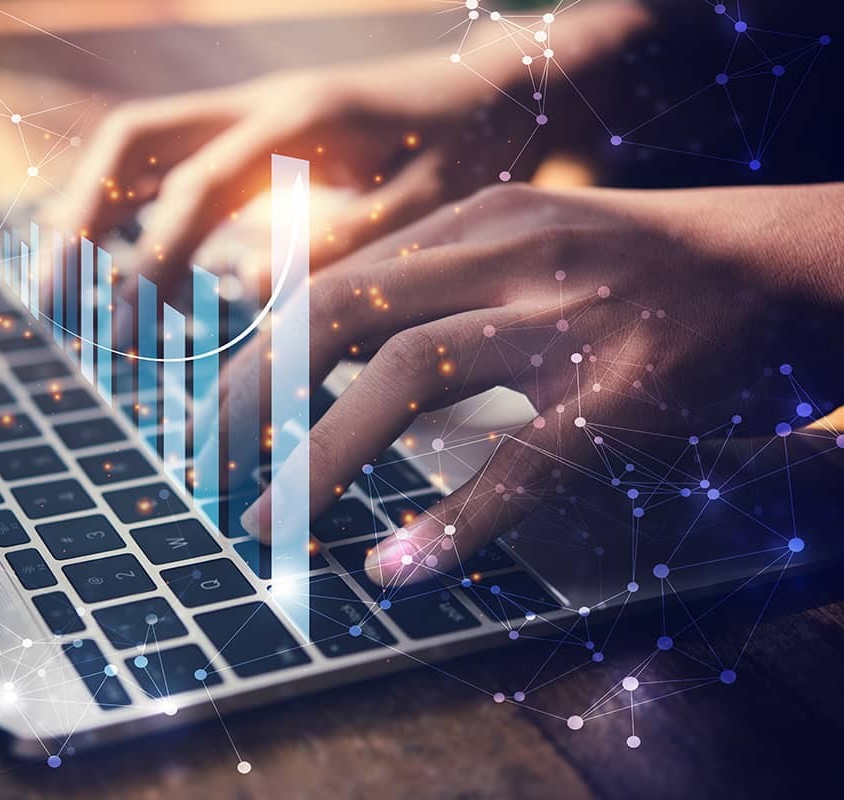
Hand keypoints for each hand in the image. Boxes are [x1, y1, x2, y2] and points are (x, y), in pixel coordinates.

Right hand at [59, 0, 652, 294]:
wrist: (494, 90)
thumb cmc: (467, 152)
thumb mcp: (422, 208)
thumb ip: (336, 247)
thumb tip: (238, 290)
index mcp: (296, 121)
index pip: (190, 192)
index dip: (149, 265)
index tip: (122, 333)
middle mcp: (256, 104)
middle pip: (131, 140)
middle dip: (80, 219)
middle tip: (53, 300)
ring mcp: (247, 111)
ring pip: (139, 143)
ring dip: (90, 208)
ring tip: (61, 285)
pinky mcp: (252, 134)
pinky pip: (168, 158)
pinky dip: (130, 207)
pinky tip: (121, 262)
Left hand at [228, 181, 843, 585]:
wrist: (800, 264)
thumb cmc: (657, 271)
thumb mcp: (537, 245)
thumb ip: (446, 287)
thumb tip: (349, 366)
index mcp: (476, 221)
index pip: (329, 284)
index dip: (258, 358)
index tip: (216, 419)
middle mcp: (507, 252)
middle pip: (334, 316)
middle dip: (252, 400)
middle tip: (208, 473)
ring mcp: (566, 316)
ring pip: (406, 378)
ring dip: (319, 460)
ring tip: (268, 526)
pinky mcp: (627, 389)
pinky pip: (520, 464)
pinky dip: (452, 524)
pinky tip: (400, 570)